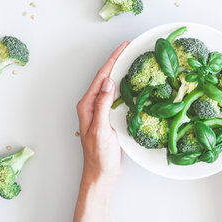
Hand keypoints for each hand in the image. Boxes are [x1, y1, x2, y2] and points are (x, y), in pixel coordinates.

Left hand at [76, 41, 128, 188]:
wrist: (102, 174)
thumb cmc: (99, 156)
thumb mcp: (101, 129)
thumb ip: (103, 105)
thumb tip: (107, 82)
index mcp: (87, 105)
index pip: (101, 77)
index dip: (112, 60)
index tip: (123, 47)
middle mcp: (93, 105)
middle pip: (106, 78)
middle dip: (117, 62)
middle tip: (129, 49)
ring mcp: (101, 111)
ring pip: (112, 86)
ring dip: (121, 73)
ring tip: (133, 60)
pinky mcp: (110, 117)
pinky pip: (118, 97)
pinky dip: (126, 88)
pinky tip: (134, 85)